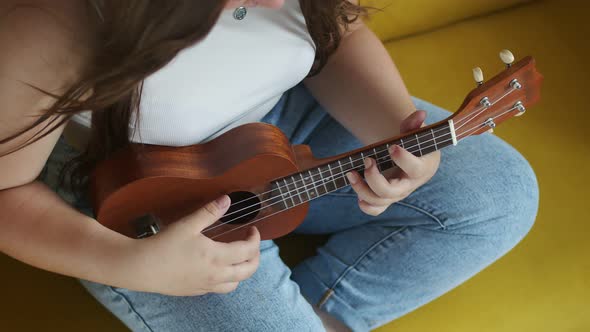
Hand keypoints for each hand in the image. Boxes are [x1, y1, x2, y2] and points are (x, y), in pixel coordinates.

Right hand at [129, 195, 260, 295]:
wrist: (141, 268)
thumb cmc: (164, 244)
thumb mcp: (188, 224)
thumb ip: (210, 212)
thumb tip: (227, 199)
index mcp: (216, 256)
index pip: (248, 251)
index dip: (255, 239)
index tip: (253, 229)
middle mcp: (216, 274)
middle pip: (249, 271)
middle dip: (256, 257)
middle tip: (252, 244)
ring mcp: (206, 285)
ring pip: (236, 283)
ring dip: (243, 270)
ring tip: (238, 257)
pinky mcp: (197, 291)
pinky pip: (221, 288)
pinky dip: (228, 279)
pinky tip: (219, 267)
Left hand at [345, 110, 440, 215]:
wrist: (415, 160)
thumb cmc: (414, 143)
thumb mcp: (416, 132)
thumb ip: (415, 123)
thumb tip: (419, 114)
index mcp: (422, 168)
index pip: (415, 169)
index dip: (403, 160)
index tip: (391, 147)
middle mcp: (409, 185)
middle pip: (391, 192)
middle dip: (374, 178)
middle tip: (366, 160)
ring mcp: (397, 195)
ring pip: (379, 202)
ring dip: (361, 189)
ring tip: (350, 173)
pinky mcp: (386, 200)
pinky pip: (376, 210)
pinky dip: (365, 206)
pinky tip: (357, 194)